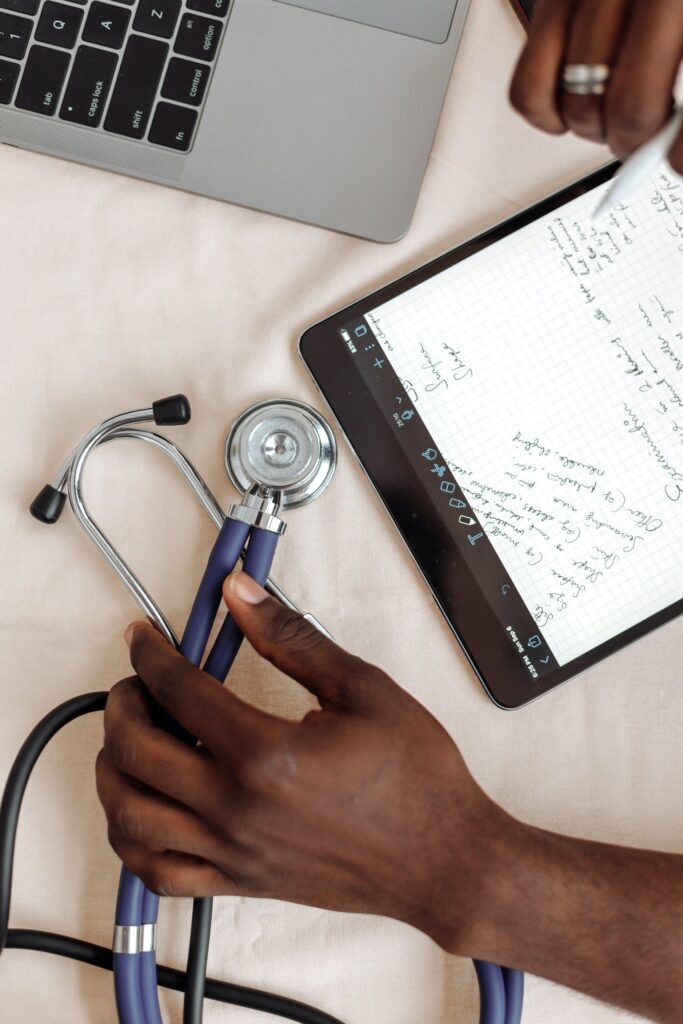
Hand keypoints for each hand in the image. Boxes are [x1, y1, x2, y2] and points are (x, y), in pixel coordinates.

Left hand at [96, 572, 511, 952]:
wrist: (443, 859)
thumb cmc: (415, 779)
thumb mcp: (362, 688)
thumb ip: (291, 638)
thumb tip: (241, 597)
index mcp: (264, 754)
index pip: (178, 690)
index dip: (149, 654)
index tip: (144, 637)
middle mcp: (236, 808)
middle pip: (135, 751)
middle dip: (121, 704)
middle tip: (136, 682)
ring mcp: (233, 851)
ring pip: (129, 816)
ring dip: (114, 768)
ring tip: (133, 739)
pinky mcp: (240, 881)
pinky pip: (156, 872)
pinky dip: (131, 839)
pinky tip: (143, 808)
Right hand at [509, 0, 682, 173]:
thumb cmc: (671, 3)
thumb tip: (677, 146)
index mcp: (681, 8)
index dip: (680, 152)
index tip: (677, 162)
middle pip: (630, 109)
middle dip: (635, 142)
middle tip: (644, 138)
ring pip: (579, 106)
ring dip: (596, 130)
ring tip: (613, 116)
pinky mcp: (550, 2)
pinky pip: (530, 89)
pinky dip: (547, 115)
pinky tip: (569, 108)